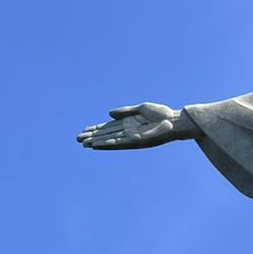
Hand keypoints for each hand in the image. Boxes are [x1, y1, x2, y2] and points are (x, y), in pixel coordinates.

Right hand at [76, 103, 193, 149]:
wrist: (175, 121)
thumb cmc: (161, 114)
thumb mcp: (140, 108)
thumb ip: (124, 111)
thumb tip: (108, 114)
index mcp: (128, 123)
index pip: (108, 127)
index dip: (96, 129)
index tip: (84, 131)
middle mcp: (128, 132)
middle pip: (106, 134)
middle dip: (92, 137)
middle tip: (78, 140)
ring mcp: (131, 137)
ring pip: (109, 140)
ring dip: (96, 142)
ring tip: (84, 144)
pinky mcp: (136, 141)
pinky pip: (119, 143)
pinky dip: (107, 144)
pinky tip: (98, 145)